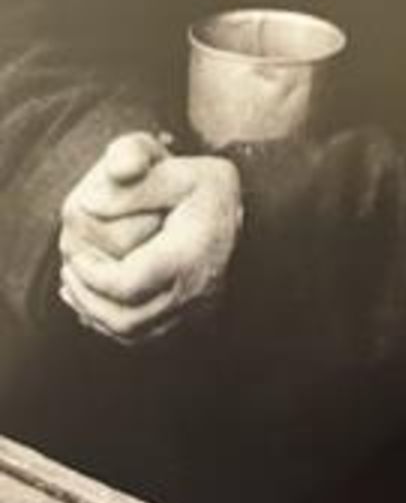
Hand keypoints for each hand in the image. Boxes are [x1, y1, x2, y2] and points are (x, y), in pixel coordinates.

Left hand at [60, 152, 242, 346]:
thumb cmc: (206, 185)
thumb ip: (135, 178)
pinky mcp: (189, 316)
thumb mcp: (177, 168)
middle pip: (127, 319)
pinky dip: (111, 320)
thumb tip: (88, 203)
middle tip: (69, 270)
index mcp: (191, 255)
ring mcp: (193, 309)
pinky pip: (142, 334)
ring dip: (96, 313)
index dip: (93, 275)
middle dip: (89, 298)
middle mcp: (195, 290)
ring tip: (76, 283)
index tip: (74, 255)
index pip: (129, 284)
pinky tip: (94, 299)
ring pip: (132, 333)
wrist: (238, 208)